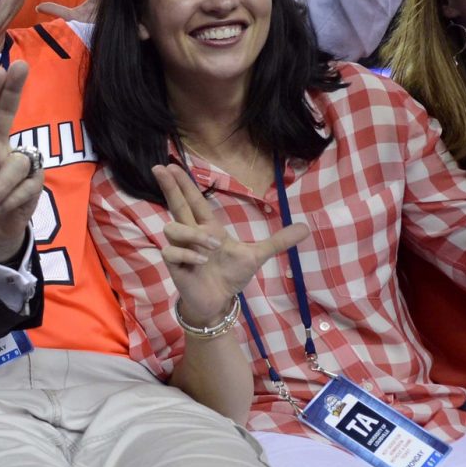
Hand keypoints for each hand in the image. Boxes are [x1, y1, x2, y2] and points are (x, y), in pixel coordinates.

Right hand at [152, 163, 307, 327]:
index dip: (184, 183)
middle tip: (160, 168)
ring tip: (212, 246)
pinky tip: (201, 262)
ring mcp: (180, 248)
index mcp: (208, 227)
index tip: (172, 165)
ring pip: (173, 228)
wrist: (218, 301)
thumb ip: (278, 241)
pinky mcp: (174, 265)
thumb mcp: (256, 255)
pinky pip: (171, 251)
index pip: (194, 200)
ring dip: (192, 234)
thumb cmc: (230, 275)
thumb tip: (306, 227)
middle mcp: (191, 234)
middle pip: (176, 204)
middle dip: (169, 187)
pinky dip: (187, 253)